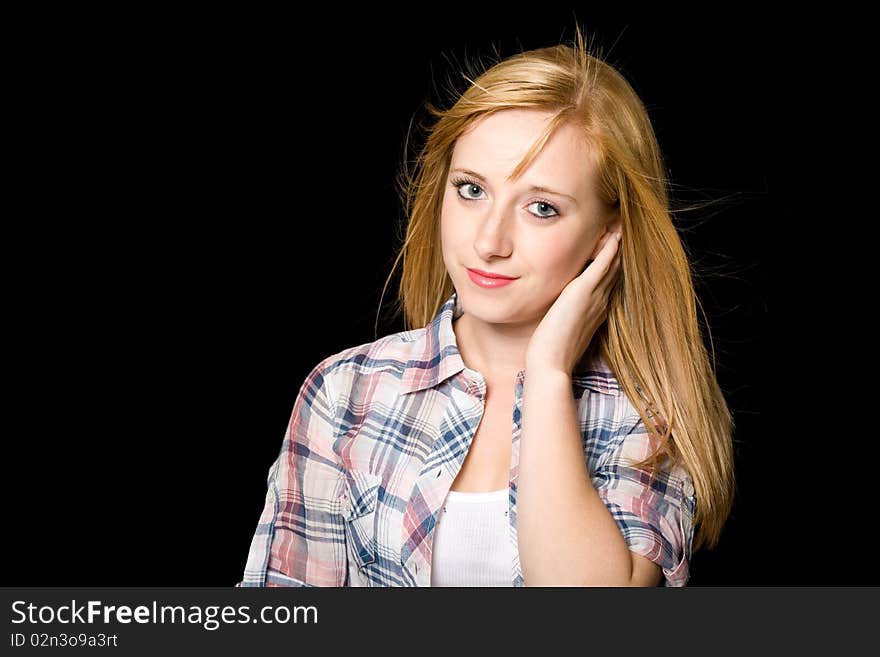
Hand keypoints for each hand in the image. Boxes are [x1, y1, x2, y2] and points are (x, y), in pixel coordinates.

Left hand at [525, 230, 622, 375]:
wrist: (550, 363)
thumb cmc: (551, 350)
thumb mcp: (562, 327)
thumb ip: (566, 315)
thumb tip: (561, 309)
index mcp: (596, 309)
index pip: (608, 280)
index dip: (614, 262)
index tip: (615, 244)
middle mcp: (601, 301)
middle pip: (615, 269)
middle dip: (620, 249)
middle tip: (624, 228)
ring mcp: (595, 297)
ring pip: (613, 264)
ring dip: (618, 244)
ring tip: (622, 225)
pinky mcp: (583, 292)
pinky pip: (601, 265)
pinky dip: (609, 250)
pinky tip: (614, 235)